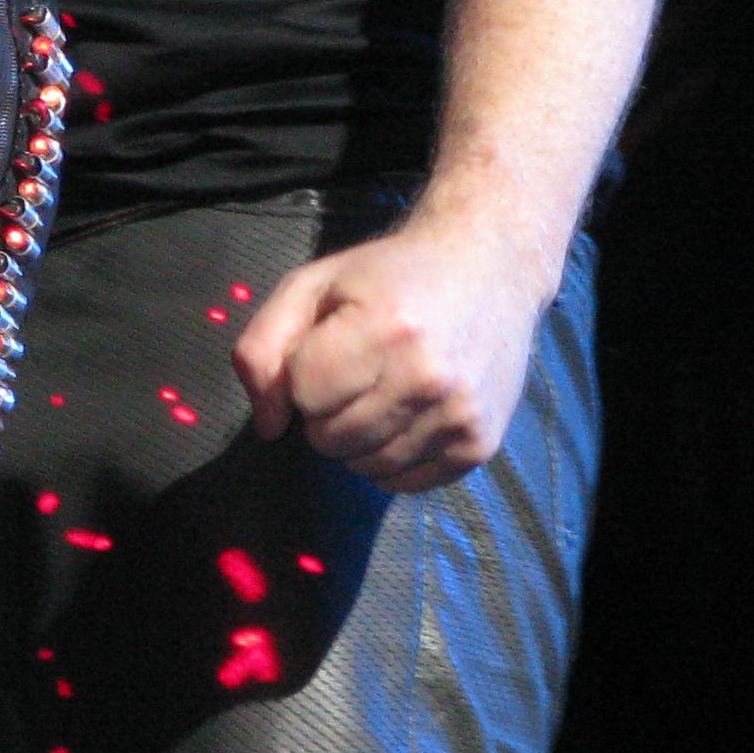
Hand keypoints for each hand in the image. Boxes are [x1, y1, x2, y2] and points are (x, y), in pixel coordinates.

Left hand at [231, 218, 550, 493]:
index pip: (305, 396)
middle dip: (328, 410)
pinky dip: (393, 457)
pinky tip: (408, 414)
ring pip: (364, 467)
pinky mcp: (478, 444)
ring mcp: (458, 415)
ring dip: (359, 438)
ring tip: (384, 390)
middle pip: (330, 439)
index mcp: (384, 327)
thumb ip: (264, 348)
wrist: (489, 268)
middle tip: (358, 370)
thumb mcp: (313, 285)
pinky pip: (405, 484)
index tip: (331, 348)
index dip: (305, 375)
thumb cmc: (391, 276)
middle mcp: (427, 377)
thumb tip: (268, 425)